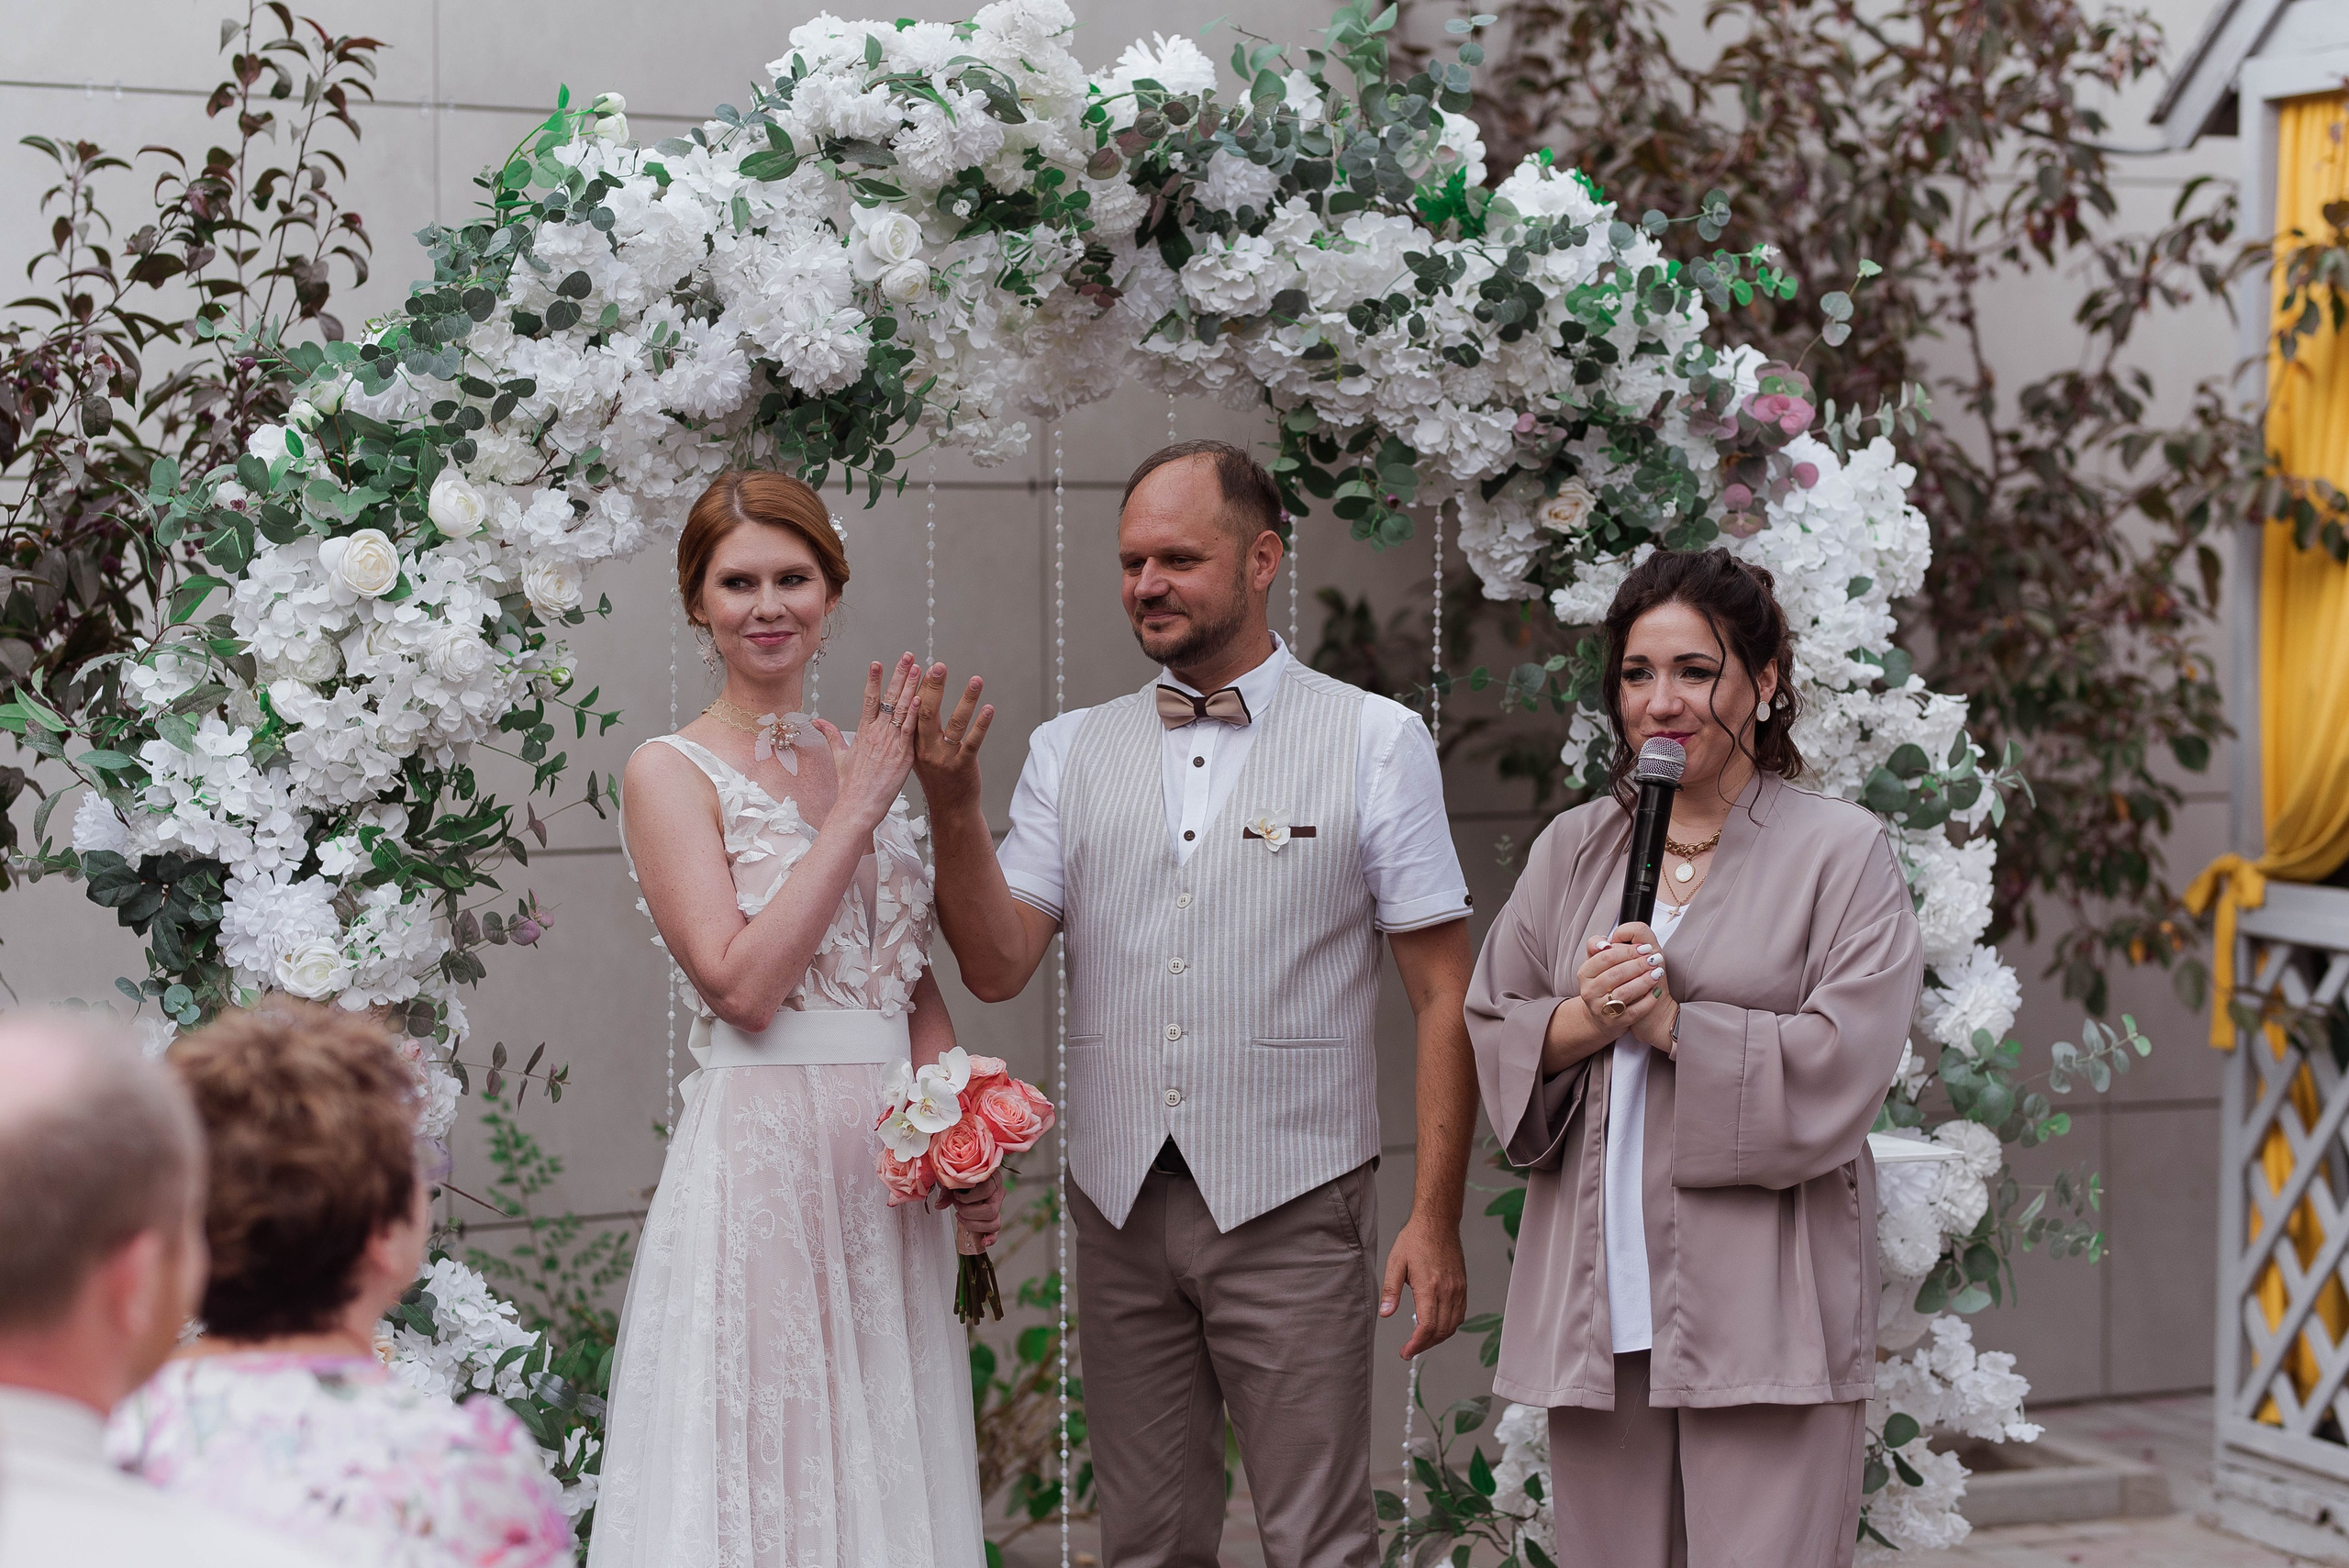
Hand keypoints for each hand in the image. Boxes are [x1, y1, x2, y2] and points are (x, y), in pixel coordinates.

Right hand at [814, 654, 920, 831]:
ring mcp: (889, 743)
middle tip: (908, 656)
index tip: (878, 662)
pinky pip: (910, 730)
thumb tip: (818, 721)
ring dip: (911, 687)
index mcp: (863, 732)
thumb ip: (831, 735)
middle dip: (899, 675)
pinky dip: (915, 713)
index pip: (869, 698)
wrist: (857, 807)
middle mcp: (876, 733)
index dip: (874, 679)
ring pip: (902, 709)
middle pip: (889, 697)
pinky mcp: (902, 755)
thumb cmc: (850, 785)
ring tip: (919, 668)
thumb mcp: (840, 757)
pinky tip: (921, 697)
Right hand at [911, 661, 994, 813]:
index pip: (911, 711)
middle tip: (938, 666)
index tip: (918, 667)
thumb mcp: (918, 755)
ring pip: (955, 723)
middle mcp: (926, 749)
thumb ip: (916, 730)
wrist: (950, 810)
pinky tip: (988, 708)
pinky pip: (973, 741)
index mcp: (912, 744)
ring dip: (966, 699)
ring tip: (976, 680)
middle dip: (933, 687)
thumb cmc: (937, 780)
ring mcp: (944, 758)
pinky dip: (981, 724)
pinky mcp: (963, 765)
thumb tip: (919, 699)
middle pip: (927, 712)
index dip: (915, 688)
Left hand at [946, 1171, 1003, 1248]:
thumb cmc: (962, 1176)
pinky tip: (983, 1242)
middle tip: (957, 1208)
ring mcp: (998, 1206)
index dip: (968, 1197)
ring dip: (974, 1225)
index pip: (986, 1191)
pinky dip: (991, 1238)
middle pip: (990, 1210)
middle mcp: (998, 1192)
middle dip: (969, 1213)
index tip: (956, 1196)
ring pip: (994, 1222)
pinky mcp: (995, 1217)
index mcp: (992, 1178)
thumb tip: (939, 1205)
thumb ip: (947, 1192)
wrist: (966, 1175)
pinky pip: (996, 1230)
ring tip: (961, 1218)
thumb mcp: (954, 1179)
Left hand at [1381, 1214, 1466, 1358]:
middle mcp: (1447, 1291)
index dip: (1416, 1344)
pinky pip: (1460, 1315)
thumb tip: (1385, 1314)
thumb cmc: (1415, 1240)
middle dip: (1425, 1345)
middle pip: (1441, 1331)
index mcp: (1429, 1287)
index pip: (1427, 1327)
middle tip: (1410, 1349)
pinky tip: (1437, 1325)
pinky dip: (1449, 1326)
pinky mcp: (1462, 1287)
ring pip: (1452, 1326)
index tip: (1406, 1351)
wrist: (1438, 1223)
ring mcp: (1458, 1290)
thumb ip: (1390, 1291)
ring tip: (1421, 1340)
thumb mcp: (1395, 1262)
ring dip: (1437, 1338)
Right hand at [1576, 921, 1671, 1047]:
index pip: (1606, 957)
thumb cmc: (1603, 984)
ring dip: (1645, 981)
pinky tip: (1656, 991)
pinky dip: (1649, 1000)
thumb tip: (1606, 942)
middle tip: (1654, 959)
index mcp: (1584, 974)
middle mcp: (1589, 992)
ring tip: (1657, 972)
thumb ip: (1597, 945)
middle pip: (1617, 974)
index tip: (1644, 948)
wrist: (1601, 1016)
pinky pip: (1635, 1011)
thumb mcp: (1595, 962)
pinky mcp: (1616, 1022)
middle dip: (1639, 964)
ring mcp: (1601, 1009)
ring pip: (1626, 992)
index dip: (1627, 950)